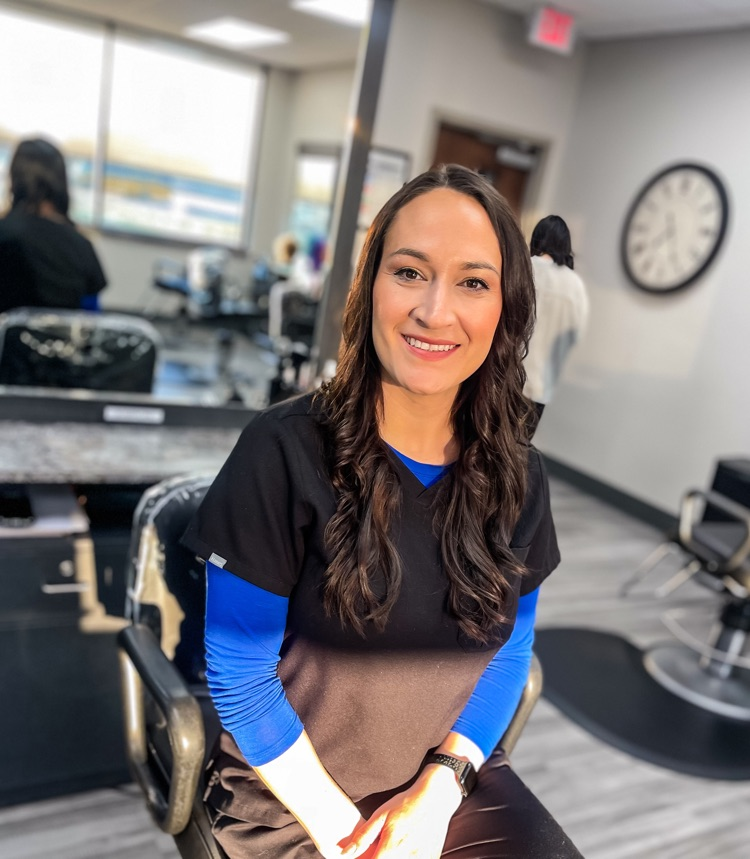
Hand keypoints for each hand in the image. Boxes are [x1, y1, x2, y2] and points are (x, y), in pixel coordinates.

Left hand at [341, 765, 461, 858]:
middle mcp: (408, 858)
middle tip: (380, 846)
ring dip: (391, 857)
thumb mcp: (381, 814)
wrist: (436, 798)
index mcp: (392, 848)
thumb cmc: (407, 804)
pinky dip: (406, 856)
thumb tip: (344, 853)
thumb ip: (363, 836)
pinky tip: (406, 847)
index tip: (363, 856)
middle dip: (378, 857)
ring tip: (393, 846)